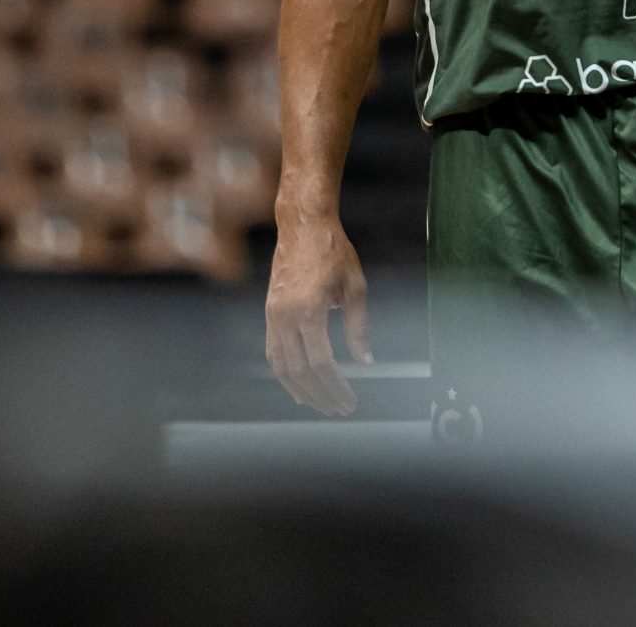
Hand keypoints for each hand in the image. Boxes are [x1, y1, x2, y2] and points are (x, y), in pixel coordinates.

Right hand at [265, 210, 370, 416]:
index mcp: (309, 310)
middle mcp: (285, 316)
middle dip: (321, 394)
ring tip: (321, 404)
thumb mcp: (355, 288)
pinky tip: (298, 386)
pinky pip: (273, 352)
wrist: (303, 225)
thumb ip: (358, 329)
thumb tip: (366, 363)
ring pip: (281, 366)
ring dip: (301, 389)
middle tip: (339, 409)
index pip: (321, 363)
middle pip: (300, 371)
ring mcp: (273, 316)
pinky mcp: (269, 313)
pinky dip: (285, 373)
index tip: (350, 400)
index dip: (336, 386)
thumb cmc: (334, 252)